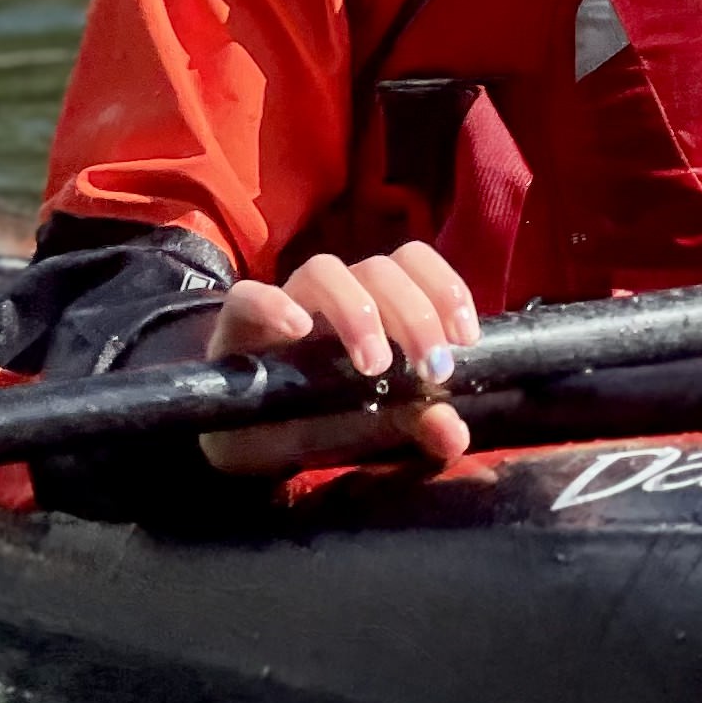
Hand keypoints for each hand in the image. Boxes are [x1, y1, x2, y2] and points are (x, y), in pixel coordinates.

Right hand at [200, 242, 478, 477]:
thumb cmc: (318, 416)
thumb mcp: (372, 424)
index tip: (464, 337)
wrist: (246, 439)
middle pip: (379, 269)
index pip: (413, 262)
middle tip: (431, 368)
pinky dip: (273, 305)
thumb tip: (455, 433)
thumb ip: (415, 423)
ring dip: (356, 309)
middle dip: (415, 313)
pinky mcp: (237, 324)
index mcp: (374, 303)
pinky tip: (297, 330)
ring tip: (373, 364)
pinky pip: (248, 296)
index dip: (445, 287)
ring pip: (323, 270)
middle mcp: (334, 293)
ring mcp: (284, 302)